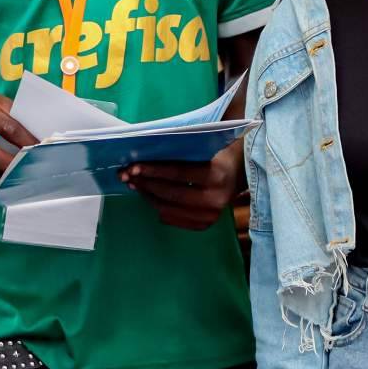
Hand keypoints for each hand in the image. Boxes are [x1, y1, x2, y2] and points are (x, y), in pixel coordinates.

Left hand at [120, 143, 242, 229]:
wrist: (241, 173)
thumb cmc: (220, 153)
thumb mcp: (208, 143)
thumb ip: (186, 144)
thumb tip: (152, 145)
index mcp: (217, 175)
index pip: (179, 173)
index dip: (153, 170)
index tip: (133, 166)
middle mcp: (215, 199)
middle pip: (170, 193)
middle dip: (145, 183)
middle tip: (126, 175)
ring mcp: (211, 216)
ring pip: (168, 209)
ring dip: (147, 196)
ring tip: (133, 183)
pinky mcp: (204, 224)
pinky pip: (173, 219)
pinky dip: (157, 206)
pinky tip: (147, 194)